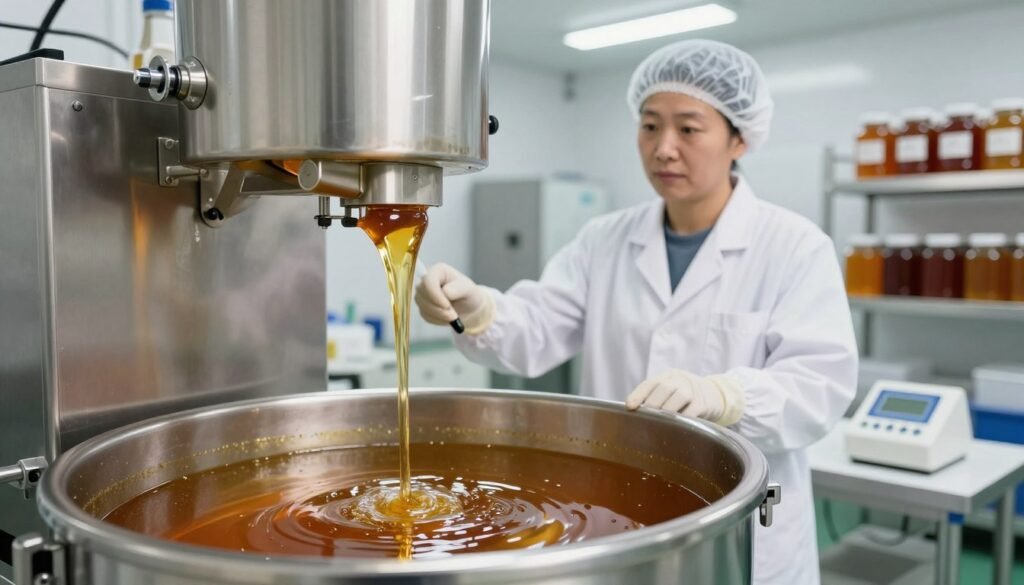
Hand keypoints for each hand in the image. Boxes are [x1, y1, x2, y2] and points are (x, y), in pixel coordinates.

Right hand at [414, 263, 494, 334]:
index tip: (447, 306)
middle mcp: (426, 280)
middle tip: (454, 315)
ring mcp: (422, 294)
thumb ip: (458, 288)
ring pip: (423, 306)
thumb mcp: (468, 289)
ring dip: (439, 315)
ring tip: (453, 316)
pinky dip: (437, 320)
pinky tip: (447, 318)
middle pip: (422, 295)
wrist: (467, 306)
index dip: (435, 295)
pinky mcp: (422, 306)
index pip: (428, 281)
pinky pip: (425, 315)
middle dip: (438, 308)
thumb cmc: (468, 293)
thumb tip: (445, 292)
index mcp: (437, 271)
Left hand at [625, 369, 743, 424]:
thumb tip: (635, 414)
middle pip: (663, 388)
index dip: (638, 394)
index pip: (650, 383)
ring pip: (678, 397)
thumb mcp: (671, 390)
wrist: (716, 394)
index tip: (630, 406)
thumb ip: (656, 398)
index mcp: (668, 376)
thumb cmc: (686, 396)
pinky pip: (692, 411)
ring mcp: (693, 390)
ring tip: (659, 423)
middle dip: (652, 404)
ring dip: (667, 411)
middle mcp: (680, 379)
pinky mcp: (703, 403)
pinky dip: (683, 419)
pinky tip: (676, 427)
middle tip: (645, 419)